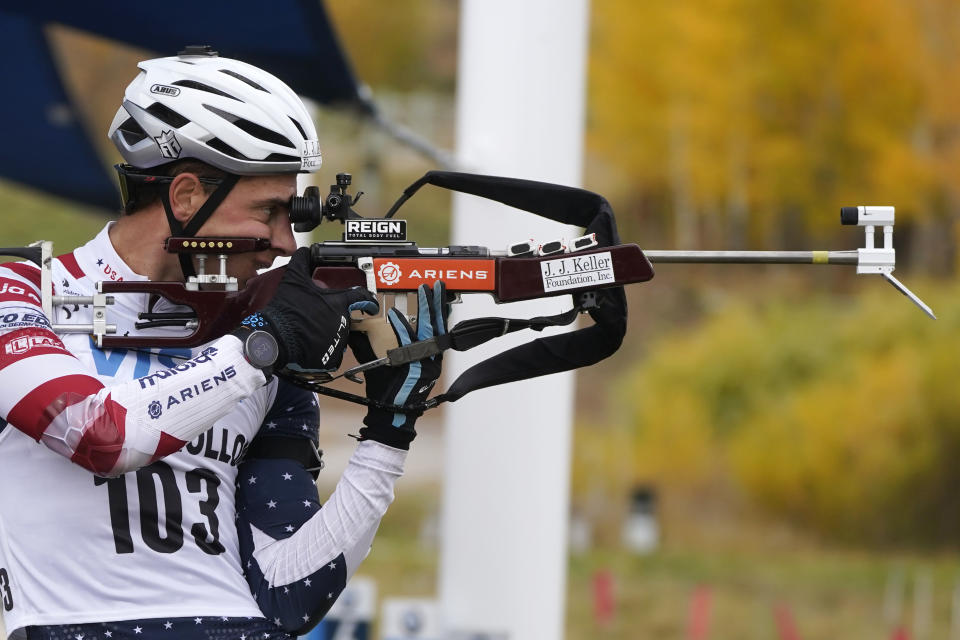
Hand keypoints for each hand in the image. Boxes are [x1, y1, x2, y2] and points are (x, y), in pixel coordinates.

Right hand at [239, 247, 377, 372]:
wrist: (276, 338)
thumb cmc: (287, 309)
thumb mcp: (294, 280)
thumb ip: (302, 262)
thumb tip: (304, 250)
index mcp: (338, 303)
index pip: (362, 298)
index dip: (368, 301)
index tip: (371, 305)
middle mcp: (342, 322)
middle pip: (344, 319)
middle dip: (333, 318)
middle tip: (316, 319)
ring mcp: (338, 341)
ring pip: (338, 337)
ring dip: (327, 334)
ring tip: (309, 333)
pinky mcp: (331, 358)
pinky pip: (332, 354)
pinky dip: (324, 351)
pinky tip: (311, 346)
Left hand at [349, 281, 448, 449]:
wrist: (390, 414)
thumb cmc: (389, 391)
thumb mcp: (390, 364)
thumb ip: (384, 343)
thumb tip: (367, 323)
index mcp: (428, 357)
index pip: (436, 328)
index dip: (438, 310)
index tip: (438, 292)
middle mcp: (430, 359)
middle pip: (437, 326)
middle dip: (436, 304)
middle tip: (436, 285)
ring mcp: (424, 364)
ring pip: (426, 332)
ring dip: (424, 310)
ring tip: (422, 290)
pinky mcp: (414, 369)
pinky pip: (406, 344)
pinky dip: (400, 329)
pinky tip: (394, 315)